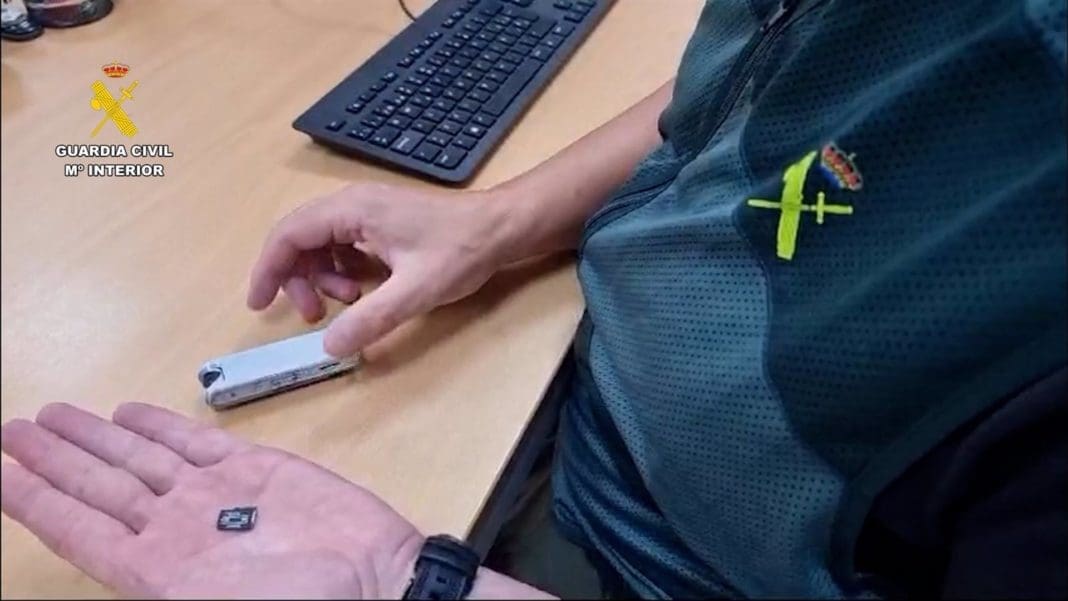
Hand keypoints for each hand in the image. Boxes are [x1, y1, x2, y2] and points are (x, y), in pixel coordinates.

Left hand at [0, 402, 423, 598]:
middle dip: (55, 459)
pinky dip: (161, 427)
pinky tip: (130, 414)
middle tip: (14, 431)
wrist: (378, 581)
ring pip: (139, 460)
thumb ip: (162, 588)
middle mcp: (178, 529)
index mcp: (160, 572)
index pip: (78, 530)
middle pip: (100, 486)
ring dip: (95, 438)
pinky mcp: (256, 469)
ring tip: (53, 417)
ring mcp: (216, 496)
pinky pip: (196, 442)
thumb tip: (125, 575)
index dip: (33, 501)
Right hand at [247, 183, 515, 356]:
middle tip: (310, 316)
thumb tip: (329, 346)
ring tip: (346, 304)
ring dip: (321, 277)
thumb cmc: (462, 250)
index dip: (268, 270)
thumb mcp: (415, 291)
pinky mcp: (382, 223)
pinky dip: (342, 271)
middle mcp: (353, 204)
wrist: (502, 227)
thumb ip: (370, 318)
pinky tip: (363, 293)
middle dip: (295, 278)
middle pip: (300, 238)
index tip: (259, 305)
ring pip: (321, 243)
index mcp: (353, 210)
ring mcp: (368, 211)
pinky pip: (343, 245)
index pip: (289, 234)